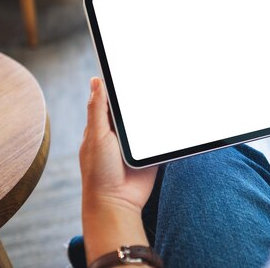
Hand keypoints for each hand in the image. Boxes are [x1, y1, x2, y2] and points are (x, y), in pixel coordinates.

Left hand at [79, 77, 156, 212]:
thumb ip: (97, 109)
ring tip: (167, 94)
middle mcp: (118, 133)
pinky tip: (173, 116)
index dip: (117, 86)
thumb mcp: (96, 136)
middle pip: (131, 108)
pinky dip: (164, 129)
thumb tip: (96, 81)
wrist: (118, 202)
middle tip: (154, 78)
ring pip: (146, 121)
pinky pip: (159, 136)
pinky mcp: (149, 152)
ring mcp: (134, 143)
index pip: (109, 100)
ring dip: (154, 113)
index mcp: (101, 126)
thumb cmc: (99, 172)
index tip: (128, 68)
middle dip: (140, 97)